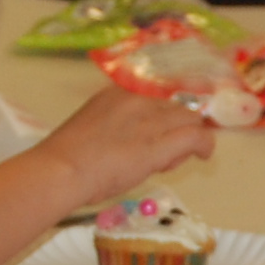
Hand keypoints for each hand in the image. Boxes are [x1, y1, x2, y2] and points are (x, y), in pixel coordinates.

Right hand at [36, 86, 215, 200]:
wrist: (60, 171)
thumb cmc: (66, 159)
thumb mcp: (91, 126)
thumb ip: (115, 125)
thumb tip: (131, 140)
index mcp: (117, 92)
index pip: (157, 97)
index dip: (164, 116)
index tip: (159, 132)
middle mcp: (137, 99)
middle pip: (176, 107)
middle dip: (178, 127)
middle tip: (167, 152)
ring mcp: (149, 120)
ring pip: (190, 119)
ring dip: (188, 138)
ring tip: (170, 160)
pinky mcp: (159, 144)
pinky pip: (195, 137)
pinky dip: (204, 145)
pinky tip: (204, 155)